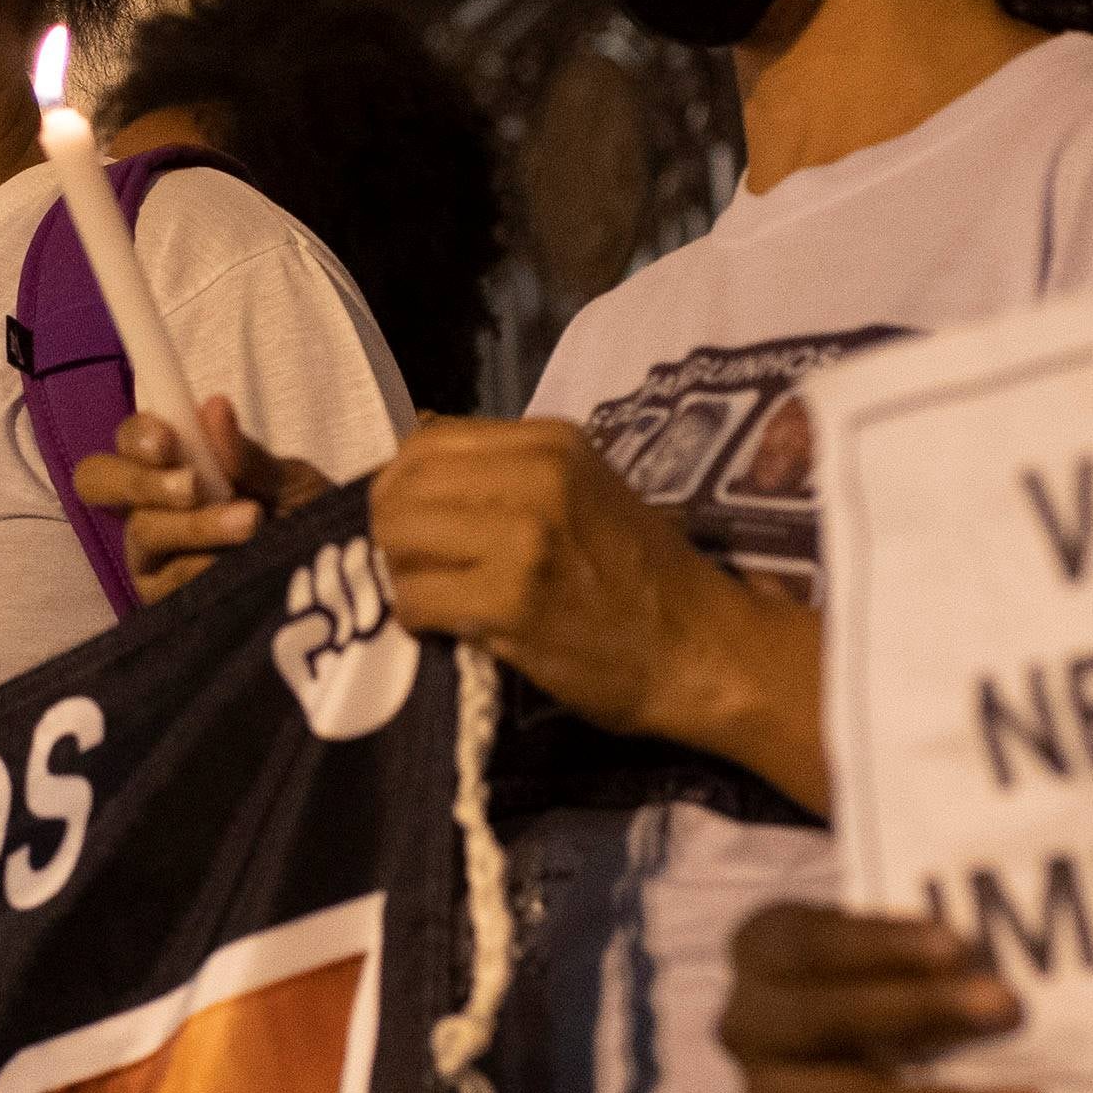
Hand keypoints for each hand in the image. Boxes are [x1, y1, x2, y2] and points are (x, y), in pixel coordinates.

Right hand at [71, 398, 333, 601]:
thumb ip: (246, 455)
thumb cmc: (305, 521)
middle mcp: (149, 506)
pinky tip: (236, 563)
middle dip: (140, 480)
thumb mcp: (290, 483)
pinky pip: (165, 581)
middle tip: (192, 486)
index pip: (128, 440)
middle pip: (97, 481)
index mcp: (172, 465)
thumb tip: (212, 407)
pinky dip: (201, 567)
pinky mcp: (161, 601)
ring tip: (251, 521)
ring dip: (195, 524)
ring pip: (142, 531)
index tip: (170, 441)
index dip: (137, 436)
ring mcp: (151, 556)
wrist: (338, 583)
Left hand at [369, 418, 827, 805]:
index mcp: (551, 441)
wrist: (703, 651)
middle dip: (390, 530)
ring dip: (400, 574)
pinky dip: (414, 617)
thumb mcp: (582, 490)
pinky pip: (416, 599)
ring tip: (432, 595)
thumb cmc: (640, 575)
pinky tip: (444, 628)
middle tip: (412, 566)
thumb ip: (506, 470)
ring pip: (397, 539)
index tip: (413, 522)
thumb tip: (415, 447)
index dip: (402, 484)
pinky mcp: (513, 603)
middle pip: (402, 486)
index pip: (427, 441)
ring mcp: (525, 538)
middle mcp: (537, 476)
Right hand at [724, 903, 1049, 1092]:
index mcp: (758, 951)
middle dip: (921, 1013)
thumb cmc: (871, 968)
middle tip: (1008, 1009)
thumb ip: (915, 945)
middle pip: (825, 1022)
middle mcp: (748, 1027)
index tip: (959, 946)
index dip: (880, 946)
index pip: (810, 944)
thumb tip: (992, 962)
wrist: (835, 1038)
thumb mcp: (877, 938)